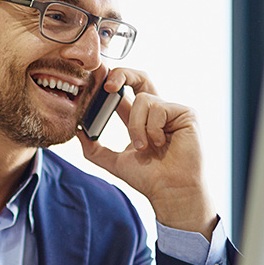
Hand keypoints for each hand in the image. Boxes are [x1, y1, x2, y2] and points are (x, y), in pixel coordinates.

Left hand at [78, 68, 216, 239]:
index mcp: (140, 118)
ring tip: (144, 147)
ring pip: (142, 100)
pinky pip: (158, 108)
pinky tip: (161, 143)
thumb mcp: (114, 161)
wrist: (170, 190)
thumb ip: (94, 147)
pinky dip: (152, 129)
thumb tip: (77, 130)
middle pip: (139, 78)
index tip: (94, 76)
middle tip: (107, 85)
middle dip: (122, 74)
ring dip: (136, 127)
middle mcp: (156, 110)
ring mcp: (172, 110)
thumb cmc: (149, 178)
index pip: (123, 92)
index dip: (109, 81)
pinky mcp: (185, 113)